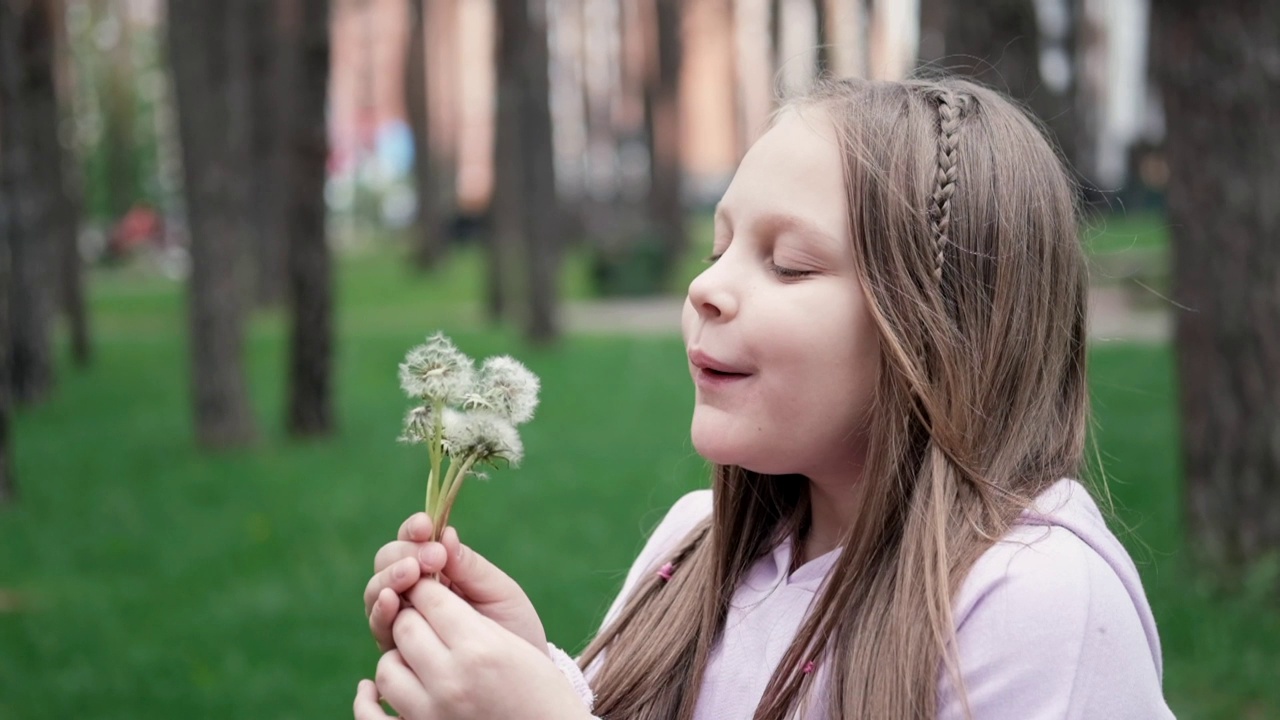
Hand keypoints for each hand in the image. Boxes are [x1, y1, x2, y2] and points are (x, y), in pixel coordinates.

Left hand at [353, 581, 591, 719]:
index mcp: (477, 647)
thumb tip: (444, 537)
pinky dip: (368, 700)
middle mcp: (450, 682)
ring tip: (423, 650)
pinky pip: (373, 718)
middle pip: (403, 627)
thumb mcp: (516, 617)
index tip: (435, 580)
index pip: (426, 596)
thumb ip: (474, 577)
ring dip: (398, 653)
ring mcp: (431, 715)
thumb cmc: (539, 673)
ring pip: (386, 669)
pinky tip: (373, 688)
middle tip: (432, 614)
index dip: (427, 582)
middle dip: (412, 611)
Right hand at [364, 514, 546, 653]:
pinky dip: (381, 610)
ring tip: (409, 574)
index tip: (425, 527)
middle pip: (388, 561)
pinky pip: (381, 626)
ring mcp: (404, 618)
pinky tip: (392, 600)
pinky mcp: (398, 649)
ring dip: (389, 578)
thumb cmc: (514, 630)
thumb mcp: (500, 593)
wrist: (522, 680)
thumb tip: (445, 534)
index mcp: (441, 569)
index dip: (414, 529)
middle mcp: (416, 591)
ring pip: (378, 590)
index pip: (415, 541)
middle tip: (427, 558)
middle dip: (402, 554)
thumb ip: (471, 567)